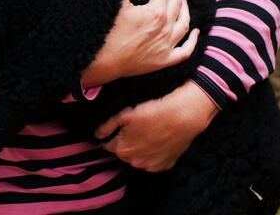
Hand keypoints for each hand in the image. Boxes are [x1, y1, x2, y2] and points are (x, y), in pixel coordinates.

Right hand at [81, 0, 198, 86]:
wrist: (103, 63)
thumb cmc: (108, 32)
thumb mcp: (119, 4)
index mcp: (156, 13)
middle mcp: (166, 28)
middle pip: (177, 2)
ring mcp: (167, 46)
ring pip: (184, 24)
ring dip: (185, 9)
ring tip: (182, 0)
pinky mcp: (165, 60)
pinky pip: (185, 50)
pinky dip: (192, 40)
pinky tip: (194, 32)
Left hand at [95, 81, 217, 171]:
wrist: (182, 116)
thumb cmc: (153, 113)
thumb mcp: (125, 115)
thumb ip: (108, 127)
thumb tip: (97, 135)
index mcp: (123, 149)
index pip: (108, 146)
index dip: (110, 137)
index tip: (114, 130)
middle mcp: (135, 162)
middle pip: (124, 152)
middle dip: (125, 142)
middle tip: (134, 127)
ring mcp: (151, 166)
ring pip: (138, 158)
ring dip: (138, 149)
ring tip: (147, 133)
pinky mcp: (165, 165)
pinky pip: (153, 161)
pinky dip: (152, 153)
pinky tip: (157, 141)